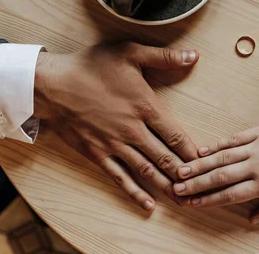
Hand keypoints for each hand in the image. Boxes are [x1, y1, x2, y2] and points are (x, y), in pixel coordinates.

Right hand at [34, 42, 198, 211]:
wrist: (51, 84)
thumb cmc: (91, 66)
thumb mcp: (130, 53)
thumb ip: (164, 57)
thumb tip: (194, 56)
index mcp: (145, 106)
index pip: (177, 135)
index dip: (193, 152)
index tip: (206, 162)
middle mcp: (133, 130)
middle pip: (166, 158)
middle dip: (185, 175)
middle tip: (200, 188)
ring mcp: (114, 145)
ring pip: (146, 171)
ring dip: (166, 186)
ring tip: (183, 200)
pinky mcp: (97, 154)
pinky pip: (120, 177)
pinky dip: (135, 192)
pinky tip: (148, 205)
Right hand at [172, 118, 258, 223]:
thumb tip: (251, 220)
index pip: (230, 194)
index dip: (208, 200)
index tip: (192, 204)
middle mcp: (258, 164)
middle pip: (220, 176)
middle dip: (196, 183)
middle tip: (176, 188)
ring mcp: (258, 145)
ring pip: (223, 156)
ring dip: (200, 164)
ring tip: (181, 170)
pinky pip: (235, 138)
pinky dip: (218, 144)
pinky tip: (204, 150)